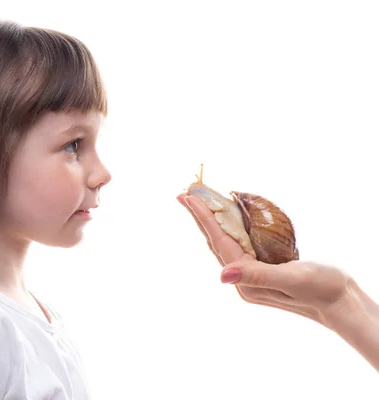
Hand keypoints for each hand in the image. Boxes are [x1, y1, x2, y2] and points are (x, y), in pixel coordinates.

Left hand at [177, 193, 348, 325]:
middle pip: (216, 241)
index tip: (188, 198)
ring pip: (226, 241)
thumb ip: (258, 276)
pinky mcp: (263, 269)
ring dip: (212, 221)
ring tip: (199, 203)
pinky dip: (231, 228)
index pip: (219, 242)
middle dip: (200, 217)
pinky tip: (228, 220)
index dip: (203, 218)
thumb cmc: (322, 290)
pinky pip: (240, 243)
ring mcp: (252, 274)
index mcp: (246, 280)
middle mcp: (243, 279)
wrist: (342, 303)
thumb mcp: (291, 279)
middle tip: (184, 194)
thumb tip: (223, 275)